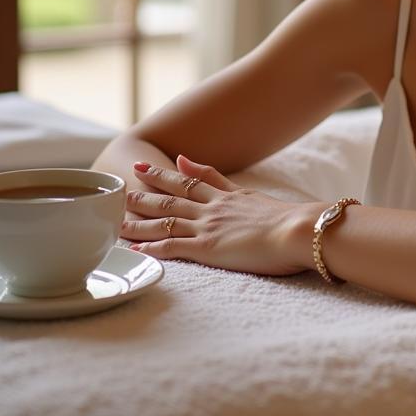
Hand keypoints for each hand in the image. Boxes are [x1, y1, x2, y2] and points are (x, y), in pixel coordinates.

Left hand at [120, 154, 315, 276]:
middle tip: (123, 184)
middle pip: (172, 196)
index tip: (150, 166)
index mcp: (229, 197)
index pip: (193, 182)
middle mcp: (213, 208)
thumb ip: (235, 186)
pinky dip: (151, 247)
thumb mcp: (262, 198)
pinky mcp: (206, 248)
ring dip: (139, 218)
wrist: (298, 230)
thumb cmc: (292, 221)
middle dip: (146, 190)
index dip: (169, 174)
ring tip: (117, 217)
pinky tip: (134, 249)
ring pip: (165, 219)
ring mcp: (208, 226)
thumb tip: (216, 173)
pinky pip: (171, 246)